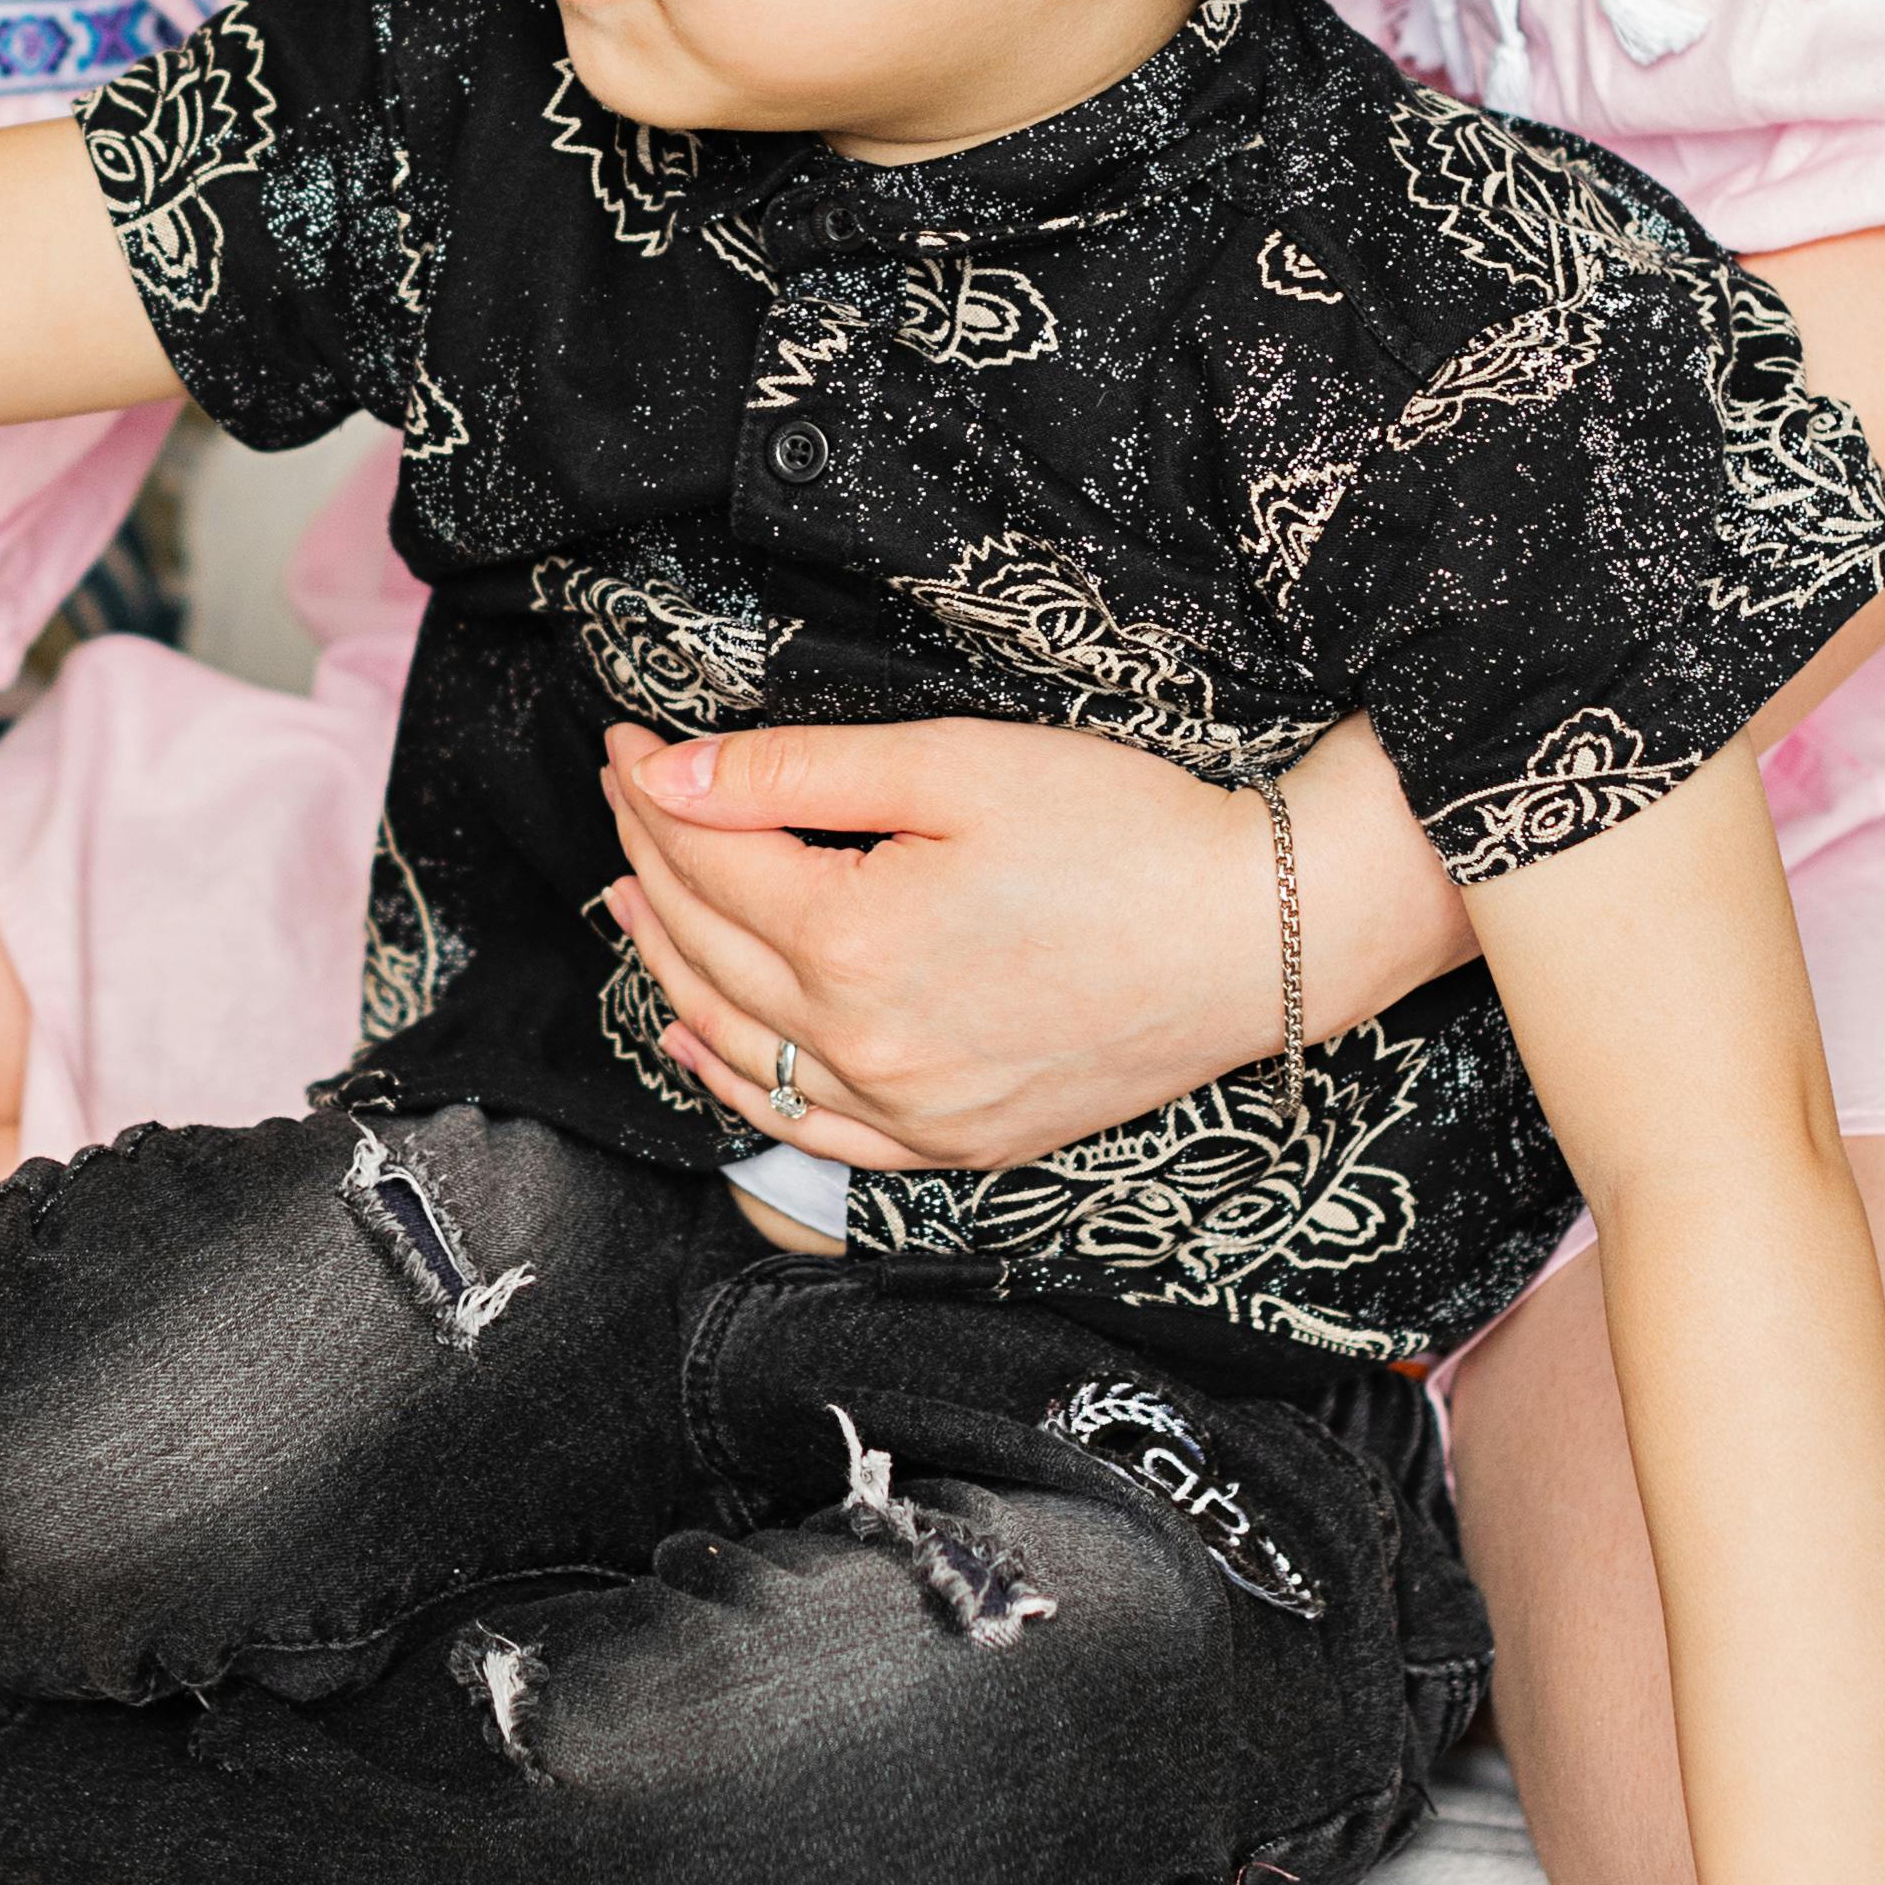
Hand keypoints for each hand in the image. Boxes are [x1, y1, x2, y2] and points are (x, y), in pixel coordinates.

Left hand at [595, 712, 1286, 1171]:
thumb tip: (668, 777)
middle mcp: (868, 1048)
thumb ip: (795, 774)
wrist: (1261, 934)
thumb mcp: (955, 765)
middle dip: (650, 863)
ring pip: (741, 1046)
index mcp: (855, 946)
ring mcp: (912, 1112)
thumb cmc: (1127, 832)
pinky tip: (700, 1041)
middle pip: (708, 950)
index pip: (710, 862)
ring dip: (670, 967)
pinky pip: (813, 1131)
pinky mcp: (957, 1143)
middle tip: (624, 797)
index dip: (655, 793)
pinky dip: (740, 1085)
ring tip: (631, 899)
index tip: (626, 742)